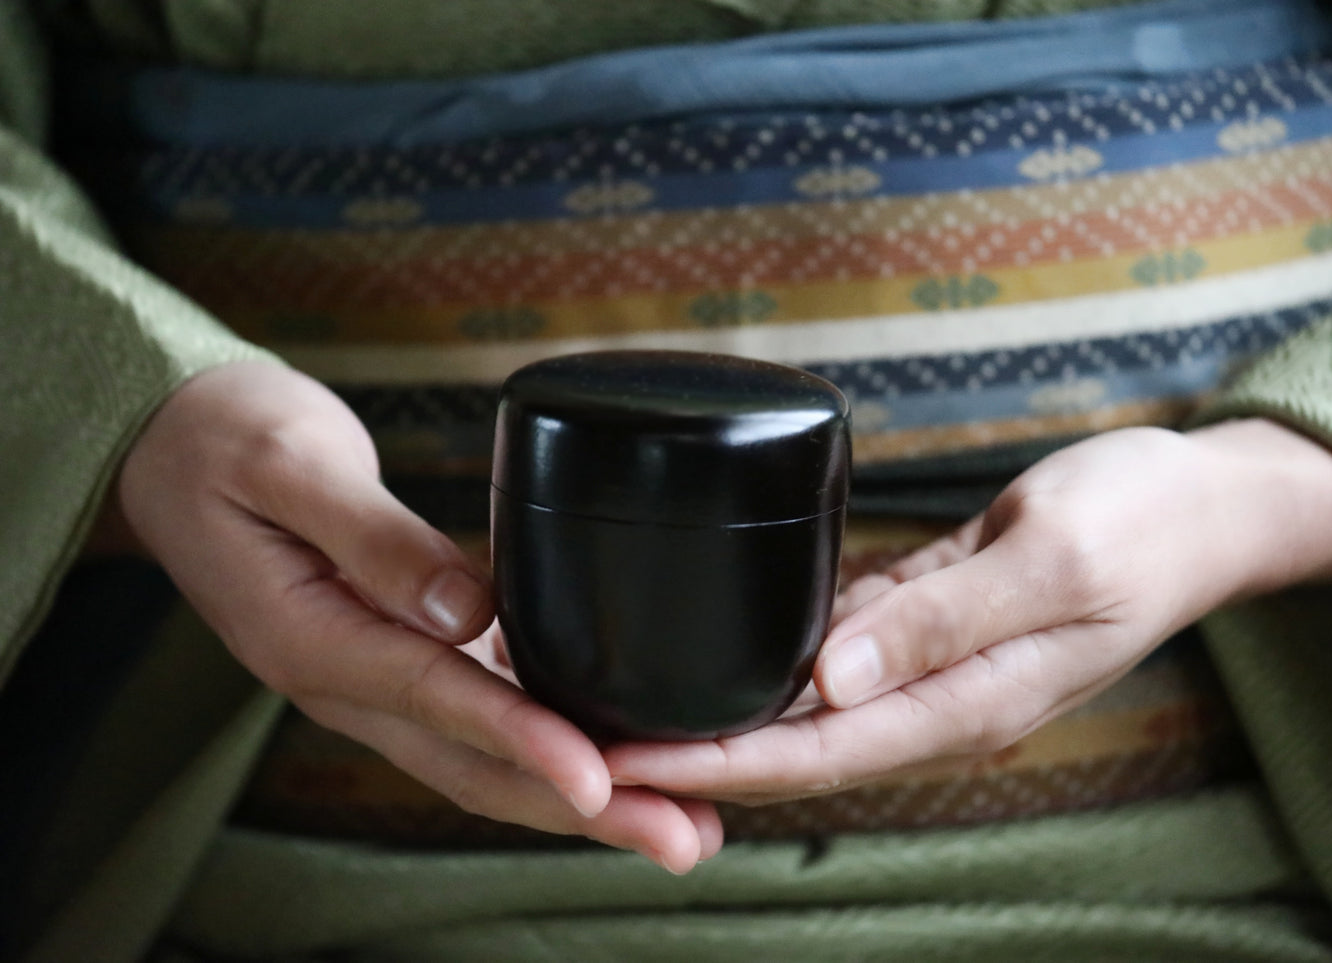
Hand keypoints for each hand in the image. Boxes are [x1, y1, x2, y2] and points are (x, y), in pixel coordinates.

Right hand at [117, 362, 719, 871]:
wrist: (174, 445)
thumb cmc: (227, 438)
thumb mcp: (288, 465)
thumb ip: (374, 538)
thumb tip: (467, 610)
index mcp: (309, 636)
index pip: (436, 700)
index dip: (525, 742)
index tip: (602, 780)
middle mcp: (342, 679)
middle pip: (476, 766)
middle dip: (584, 810)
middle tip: (684, 837)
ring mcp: (368, 678)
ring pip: (484, 760)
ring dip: (582, 799)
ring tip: (680, 822)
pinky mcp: (394, 659)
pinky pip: (478, 722)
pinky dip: (548, 748)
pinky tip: (616, 759)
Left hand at [606, 421, 1331, 804]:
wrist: (1199, 506)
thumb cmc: (1140, 526)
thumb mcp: (1051, 563)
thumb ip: (940, 624)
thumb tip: (828, 681)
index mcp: (966, 701)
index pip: (815, 753)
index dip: (716, 762)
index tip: (627, 761)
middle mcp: (934, 696)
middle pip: (791, 744)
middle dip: (694, 753)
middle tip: (590, 742)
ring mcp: (926, 661)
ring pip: (800, 704)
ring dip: (718, 710)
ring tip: (627, 703)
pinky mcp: (922, 618)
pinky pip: (829, 648)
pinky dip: (765, 657)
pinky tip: (708, 648)